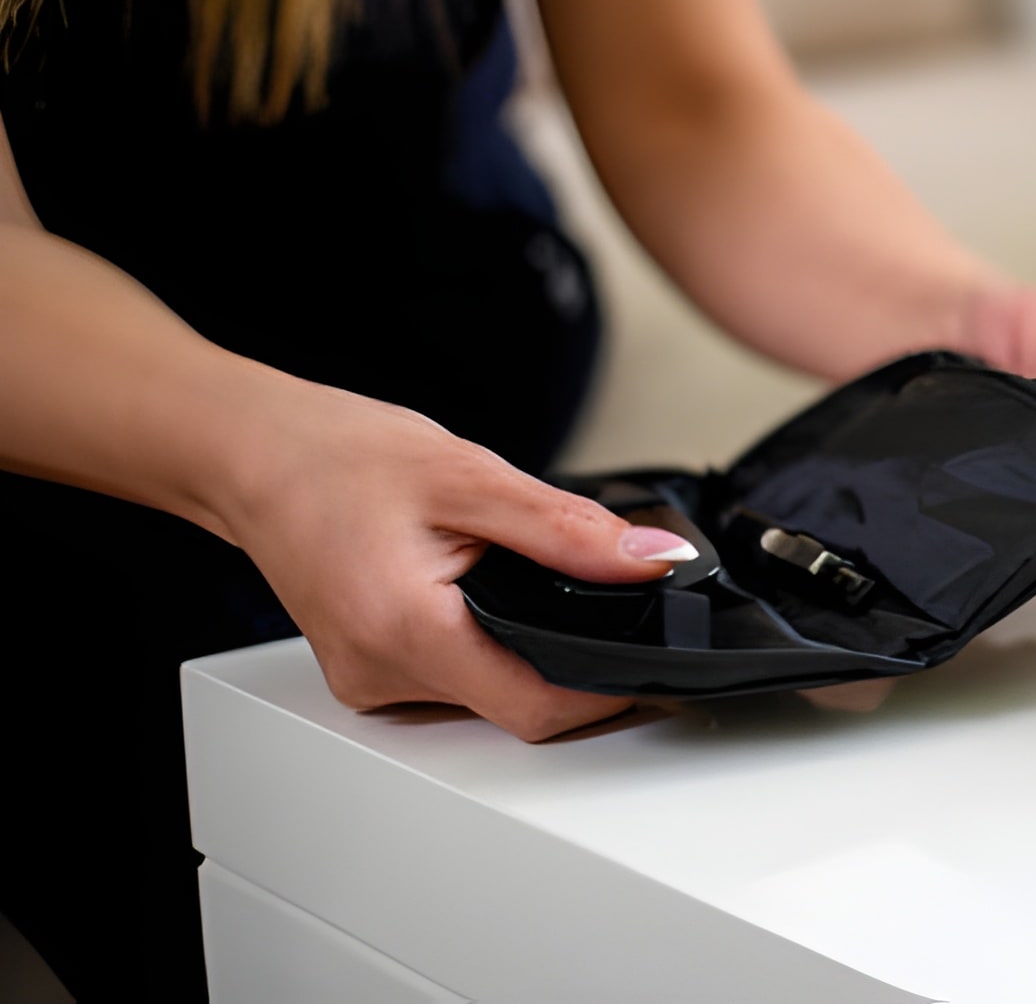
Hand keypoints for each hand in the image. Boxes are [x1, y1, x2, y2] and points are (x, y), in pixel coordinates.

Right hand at [217, 382, 686, 740]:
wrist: (253, 455)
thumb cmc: (339, 457)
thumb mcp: (471, 477)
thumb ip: (568, 531)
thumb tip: (652, 559)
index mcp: (407, 633)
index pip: (537, 710)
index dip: (608, 689)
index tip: (649, 652)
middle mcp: (381, 675)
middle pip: (515, 708)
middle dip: (569, 660)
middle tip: (593, 594)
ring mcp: (370, 681)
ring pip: (485, 694)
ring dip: (522, 647)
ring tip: (511, 575)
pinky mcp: (368, 671)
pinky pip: (450, 677)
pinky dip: (482, 639)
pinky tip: (474, 590)